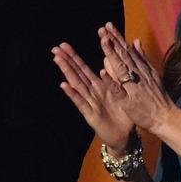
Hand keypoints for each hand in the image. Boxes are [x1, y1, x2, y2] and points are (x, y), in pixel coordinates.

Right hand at [52, 37, 134, 155]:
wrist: (125, 136)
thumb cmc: (123, 114)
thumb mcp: (120, 91)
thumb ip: (114, 75)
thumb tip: (108, 57)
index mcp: (98, 86)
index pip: (83, 68)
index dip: (74, 57)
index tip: (63, 45)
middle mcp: (91, 93)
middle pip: (77, 74)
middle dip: (66, 61)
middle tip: (55, 48)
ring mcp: (90, 103)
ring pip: (76, 85)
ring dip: (67, 72)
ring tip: (58, 60)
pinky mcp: (91, 115)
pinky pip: (81, 103)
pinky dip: (73, 94)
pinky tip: (64, 85)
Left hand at [98, 22, 174, 133]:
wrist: (165, 117)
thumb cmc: (157, 97)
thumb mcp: (151, 73)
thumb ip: (142, 58)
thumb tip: (136, 40)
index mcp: (140, 68)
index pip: (126, 50)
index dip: (117, 37)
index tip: (107, 26)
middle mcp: (137, 74)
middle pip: (123, 55)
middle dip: (112, 41)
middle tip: (101, 29)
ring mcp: (133, 86)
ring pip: (121, 68)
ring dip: (112, 54)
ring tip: (103, 41)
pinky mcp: (128, 100)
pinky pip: (119, 90)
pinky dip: (111, 81)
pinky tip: (103, 73)